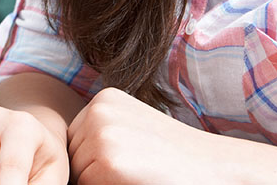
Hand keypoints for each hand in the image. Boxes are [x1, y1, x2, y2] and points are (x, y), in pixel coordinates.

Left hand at [67, 87, 223, 184]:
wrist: (216, 169)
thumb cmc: (175, 158)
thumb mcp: (134, 130)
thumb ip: (100, 135)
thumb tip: (59, 160)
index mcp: (104, 100)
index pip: (75, 143)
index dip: (96, 162)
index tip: (131, 162)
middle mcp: (98, 112)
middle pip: (73, 159)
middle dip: (94, 173)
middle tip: (136, 171)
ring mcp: (101, 136)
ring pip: (79, 177)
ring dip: (101, 183)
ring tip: (138, 175)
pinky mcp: (107, 164)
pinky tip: (138, 182)